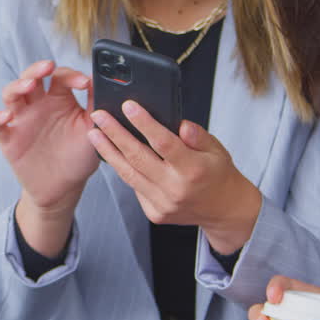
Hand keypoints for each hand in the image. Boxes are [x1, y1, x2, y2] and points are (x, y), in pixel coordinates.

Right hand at [0, 60, 95, 254]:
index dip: (70, 75)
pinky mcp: (9, 139)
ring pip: (12, 94)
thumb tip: (106, 81)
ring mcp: (22, 120)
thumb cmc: (79, 155)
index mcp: (59, 99)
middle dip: (37, 69)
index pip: (60, 77)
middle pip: (31, 76)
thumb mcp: (93, 129)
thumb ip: (97, 105)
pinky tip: (6, 116)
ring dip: (18, 86)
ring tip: (29, 85)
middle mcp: (38, 105)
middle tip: (48, 66)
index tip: (84, 83)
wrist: (64, 188)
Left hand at [87, 100, 261, 253]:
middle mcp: (176, 189)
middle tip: (98, 116)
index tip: (128, 106)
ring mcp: (164, 204)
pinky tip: (113, 155)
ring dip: (109, 152)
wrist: (224, 210)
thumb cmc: (219, 174)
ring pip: (129, 174)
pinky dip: (123, 170)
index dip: (144, 123)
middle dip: (114, 134)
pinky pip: (135, 188)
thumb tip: (180, 124)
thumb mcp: (217, 149)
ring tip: (95, 134)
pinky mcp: (155, 213)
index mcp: (194, 169)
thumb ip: (197, 136)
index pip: (163, 143)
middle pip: (138, 157)